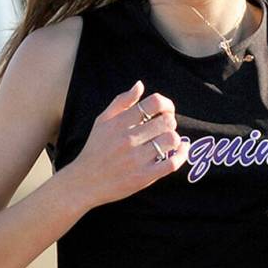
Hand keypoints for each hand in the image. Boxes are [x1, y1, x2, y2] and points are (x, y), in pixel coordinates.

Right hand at [67, 81, 187, 207]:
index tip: (165, 109)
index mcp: (119, 123)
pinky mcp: (143, 177)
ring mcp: (136, 159)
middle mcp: (128, 139)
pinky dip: (182, 154)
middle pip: (166, 121)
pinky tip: (181, 149)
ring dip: (174, 138)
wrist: (85, 182)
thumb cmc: (95, 149)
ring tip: (167, 140)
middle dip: (170, 121)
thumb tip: (140, 85)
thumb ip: (121, 101)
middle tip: (165, 127)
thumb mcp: (102, 121)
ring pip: (171, 140)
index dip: (166, 103)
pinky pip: (172, 163)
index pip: (153, 103)